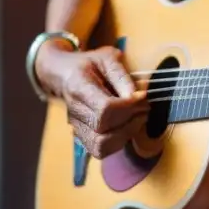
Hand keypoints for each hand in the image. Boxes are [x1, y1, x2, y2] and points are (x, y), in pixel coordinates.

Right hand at [37, 44, 148, 158]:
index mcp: (78, 87)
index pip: (104, 109)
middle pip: (103, 129)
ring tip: (139, 118)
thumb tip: (138, 96)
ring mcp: (75, 127)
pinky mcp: (81, 137)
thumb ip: (122, 76)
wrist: (64, 74)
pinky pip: (101, 150)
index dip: (128, 106)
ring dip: (126, 134)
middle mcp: (74, 111)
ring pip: (101, 146)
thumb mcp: (107, 58)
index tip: (142, 96)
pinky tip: (128, 126)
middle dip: (131, 120)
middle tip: (145, 107)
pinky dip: (119, 142)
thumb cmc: (89, 64)